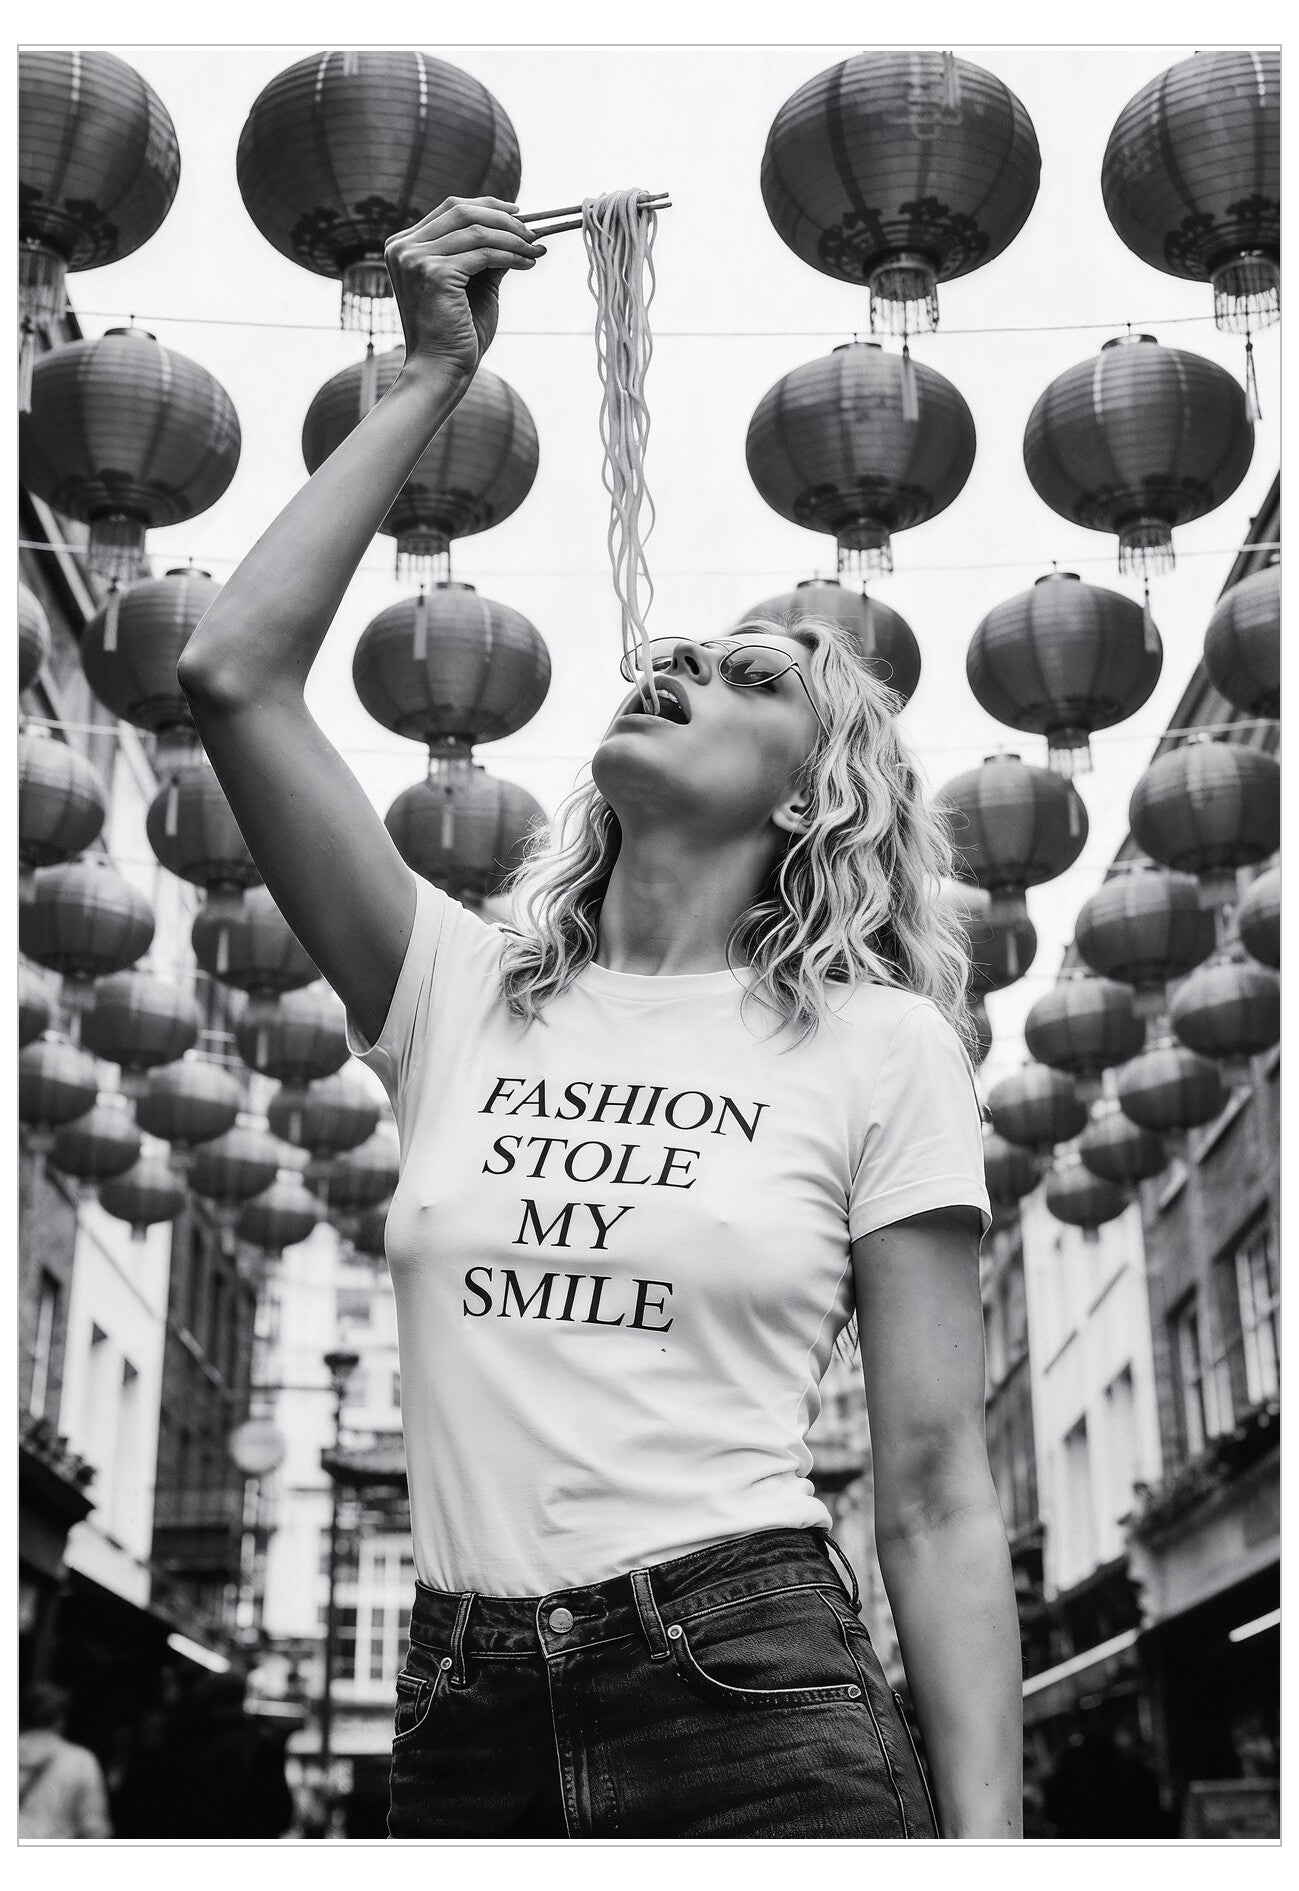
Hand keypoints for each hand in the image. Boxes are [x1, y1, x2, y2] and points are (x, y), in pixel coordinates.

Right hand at [384, 197, 544, 382]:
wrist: (440, 370)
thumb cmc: (455, 334)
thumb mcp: (471, 285)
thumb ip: (484, 255)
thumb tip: (516, 230)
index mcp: (404, 246)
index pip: (450, 209)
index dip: (487, 207)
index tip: (517, 214)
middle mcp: (403, 248)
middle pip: (461, 210)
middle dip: (502, 218)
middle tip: (532, 231)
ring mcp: (415, 259)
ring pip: (475, 230)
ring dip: (512, 238)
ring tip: (535, 250)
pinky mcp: (433, 273)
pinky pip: (482, 253)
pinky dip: (510, 255)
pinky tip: (527, 263)